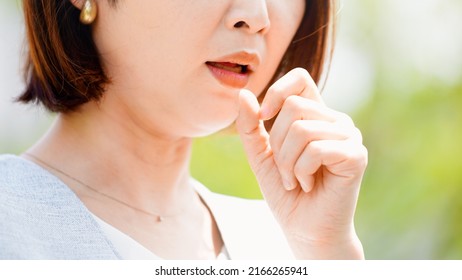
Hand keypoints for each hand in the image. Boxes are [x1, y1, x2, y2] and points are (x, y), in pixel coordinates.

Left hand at [236, 68, 366, 258]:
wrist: (304, 228)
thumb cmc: (286, 191)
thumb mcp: (261, 155)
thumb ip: (250, 126)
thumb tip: (243, 93)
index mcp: (315, 115)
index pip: (300, 79)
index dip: (277, 92)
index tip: (263, 118)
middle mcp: (335, 120)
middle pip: (293, 106)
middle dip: (277, 143)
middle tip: (284, 169)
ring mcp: (349, 136)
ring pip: (302, 129)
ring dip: (287, 163)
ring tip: (295, 180)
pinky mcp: (355, 155)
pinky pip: (316, 149)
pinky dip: (301, 171)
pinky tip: (308, 185)